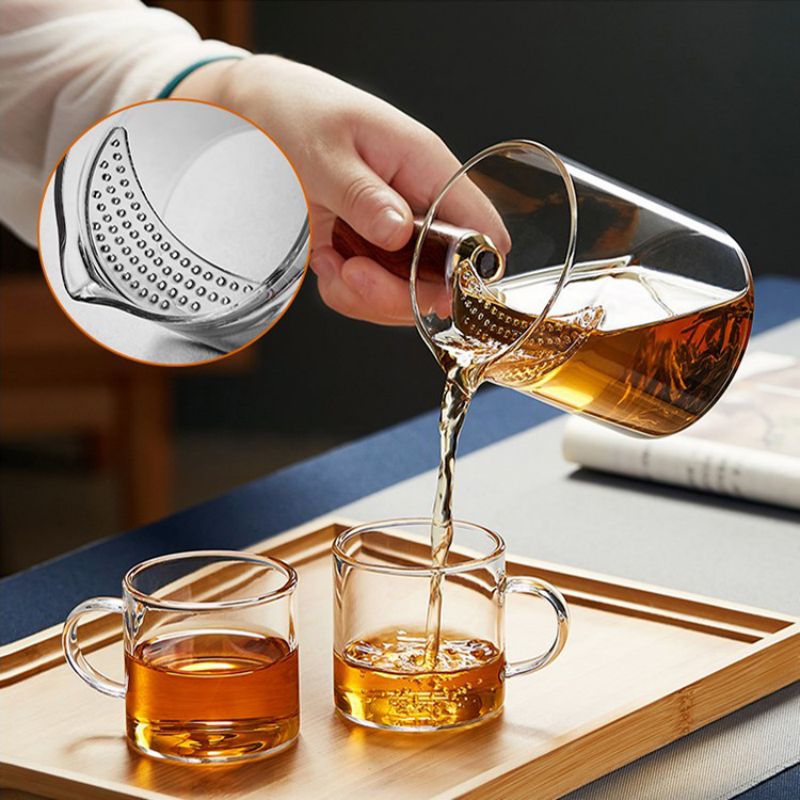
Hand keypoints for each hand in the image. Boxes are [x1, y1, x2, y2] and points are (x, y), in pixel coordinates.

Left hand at [176, 55, 506, 324]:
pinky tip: (324, 260)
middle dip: (399, 292)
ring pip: (406, 293)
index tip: (427, 289)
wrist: (253, 113)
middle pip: (443, 278)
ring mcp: (394, 231)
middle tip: (352, 274)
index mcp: (425, 167)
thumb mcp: (323, 152)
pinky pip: (371, 293)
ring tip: (330, 261)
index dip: (470, 269)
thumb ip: (362, 196)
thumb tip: (401, 233)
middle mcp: (418, 204)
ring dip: (367, 296)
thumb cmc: (293, 114)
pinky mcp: (367, 249)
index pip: (481, 226)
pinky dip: (346, 292)